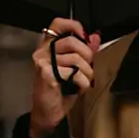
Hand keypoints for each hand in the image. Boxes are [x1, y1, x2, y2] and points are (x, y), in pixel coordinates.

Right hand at [29, 18, 100, 137]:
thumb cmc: (60, 90)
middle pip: (72, 41)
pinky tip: (78, 87)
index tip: (84, 35)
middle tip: (88, 67)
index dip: (73, 25)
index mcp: (49, 46)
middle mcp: (42, 52)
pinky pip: (72, 72)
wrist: (48, 113)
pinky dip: (82, 81)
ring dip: (86, 72)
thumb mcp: (76, 68)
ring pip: (75, 58)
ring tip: (84, 80)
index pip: (57, 23)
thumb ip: (85, 52)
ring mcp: (42, 63)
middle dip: (87, 55)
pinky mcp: (45, 75)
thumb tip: (96, 37)